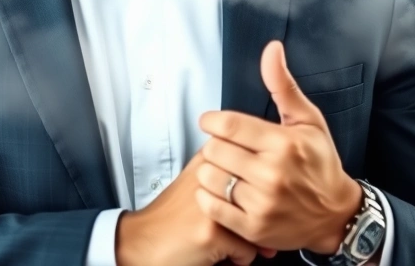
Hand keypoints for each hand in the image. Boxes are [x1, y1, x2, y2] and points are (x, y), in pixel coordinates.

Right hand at [116, 152, 275, 265]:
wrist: (141, 243)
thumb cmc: (172, 219)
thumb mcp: (197, 182)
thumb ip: (230, 175)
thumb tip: (273, 190)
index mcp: (208, 159)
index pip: (255, 169)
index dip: (253, 192)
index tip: (238, 203)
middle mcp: (211, 177)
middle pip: (260, 197)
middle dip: (254, 218)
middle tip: (232, 224)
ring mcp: (213, 204)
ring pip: (258, 225)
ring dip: (245, 239)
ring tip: (221, 239)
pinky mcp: (213, 232)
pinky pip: (248, 252)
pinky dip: (236, 259)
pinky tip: (215, 253)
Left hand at [195, 41, 362, 254]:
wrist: (335, 214)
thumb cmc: (320, 163)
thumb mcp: (308, 121)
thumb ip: (283, 85)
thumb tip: (271, 49)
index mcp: (284, 144)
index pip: (228, 125)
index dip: (212, 121)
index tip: (212, 122)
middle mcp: (273, 174)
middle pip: (215, 150)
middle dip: (216, 146)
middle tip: (226, 148)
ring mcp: (262, 204)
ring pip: (209, 176)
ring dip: (210, 170)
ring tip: (224, 169)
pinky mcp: (253, 228)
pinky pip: (211, 205)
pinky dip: (209, 196)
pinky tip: (222, 190)